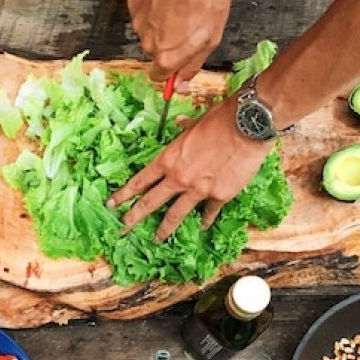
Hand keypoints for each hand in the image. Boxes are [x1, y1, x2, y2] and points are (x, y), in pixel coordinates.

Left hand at [107, 97, 271, 240]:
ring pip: (175, 214)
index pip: (140, 181)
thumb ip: (184, 130)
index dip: (124, 194)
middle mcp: (179, 178)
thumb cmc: (219, 120)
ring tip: (157, 239)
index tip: (112, 204)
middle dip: (134, 217)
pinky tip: (202, 226)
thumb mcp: (194, 123)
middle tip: (123, 228)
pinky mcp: (220, 195)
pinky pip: (209, 212)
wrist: (247, 126)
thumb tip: (179, 124)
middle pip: (150, 202)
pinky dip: (205, 219)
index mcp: (168, 159)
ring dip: (164, 229)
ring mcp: (198, 189)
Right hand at [128, 0, 229, 87]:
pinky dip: (154, 9)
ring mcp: (138, 24)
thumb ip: (193, 65)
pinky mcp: (134, 5)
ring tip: (179, 8)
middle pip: (156, 52)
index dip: (171, 70)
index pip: (159, 77)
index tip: (178, 62)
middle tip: (187, 26)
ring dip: (162, 24)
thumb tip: (181, 85)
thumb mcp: (211, 38)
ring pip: (150, 32)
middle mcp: (148, 44)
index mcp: (166, 57)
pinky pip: (144, 14)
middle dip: (169, 43)